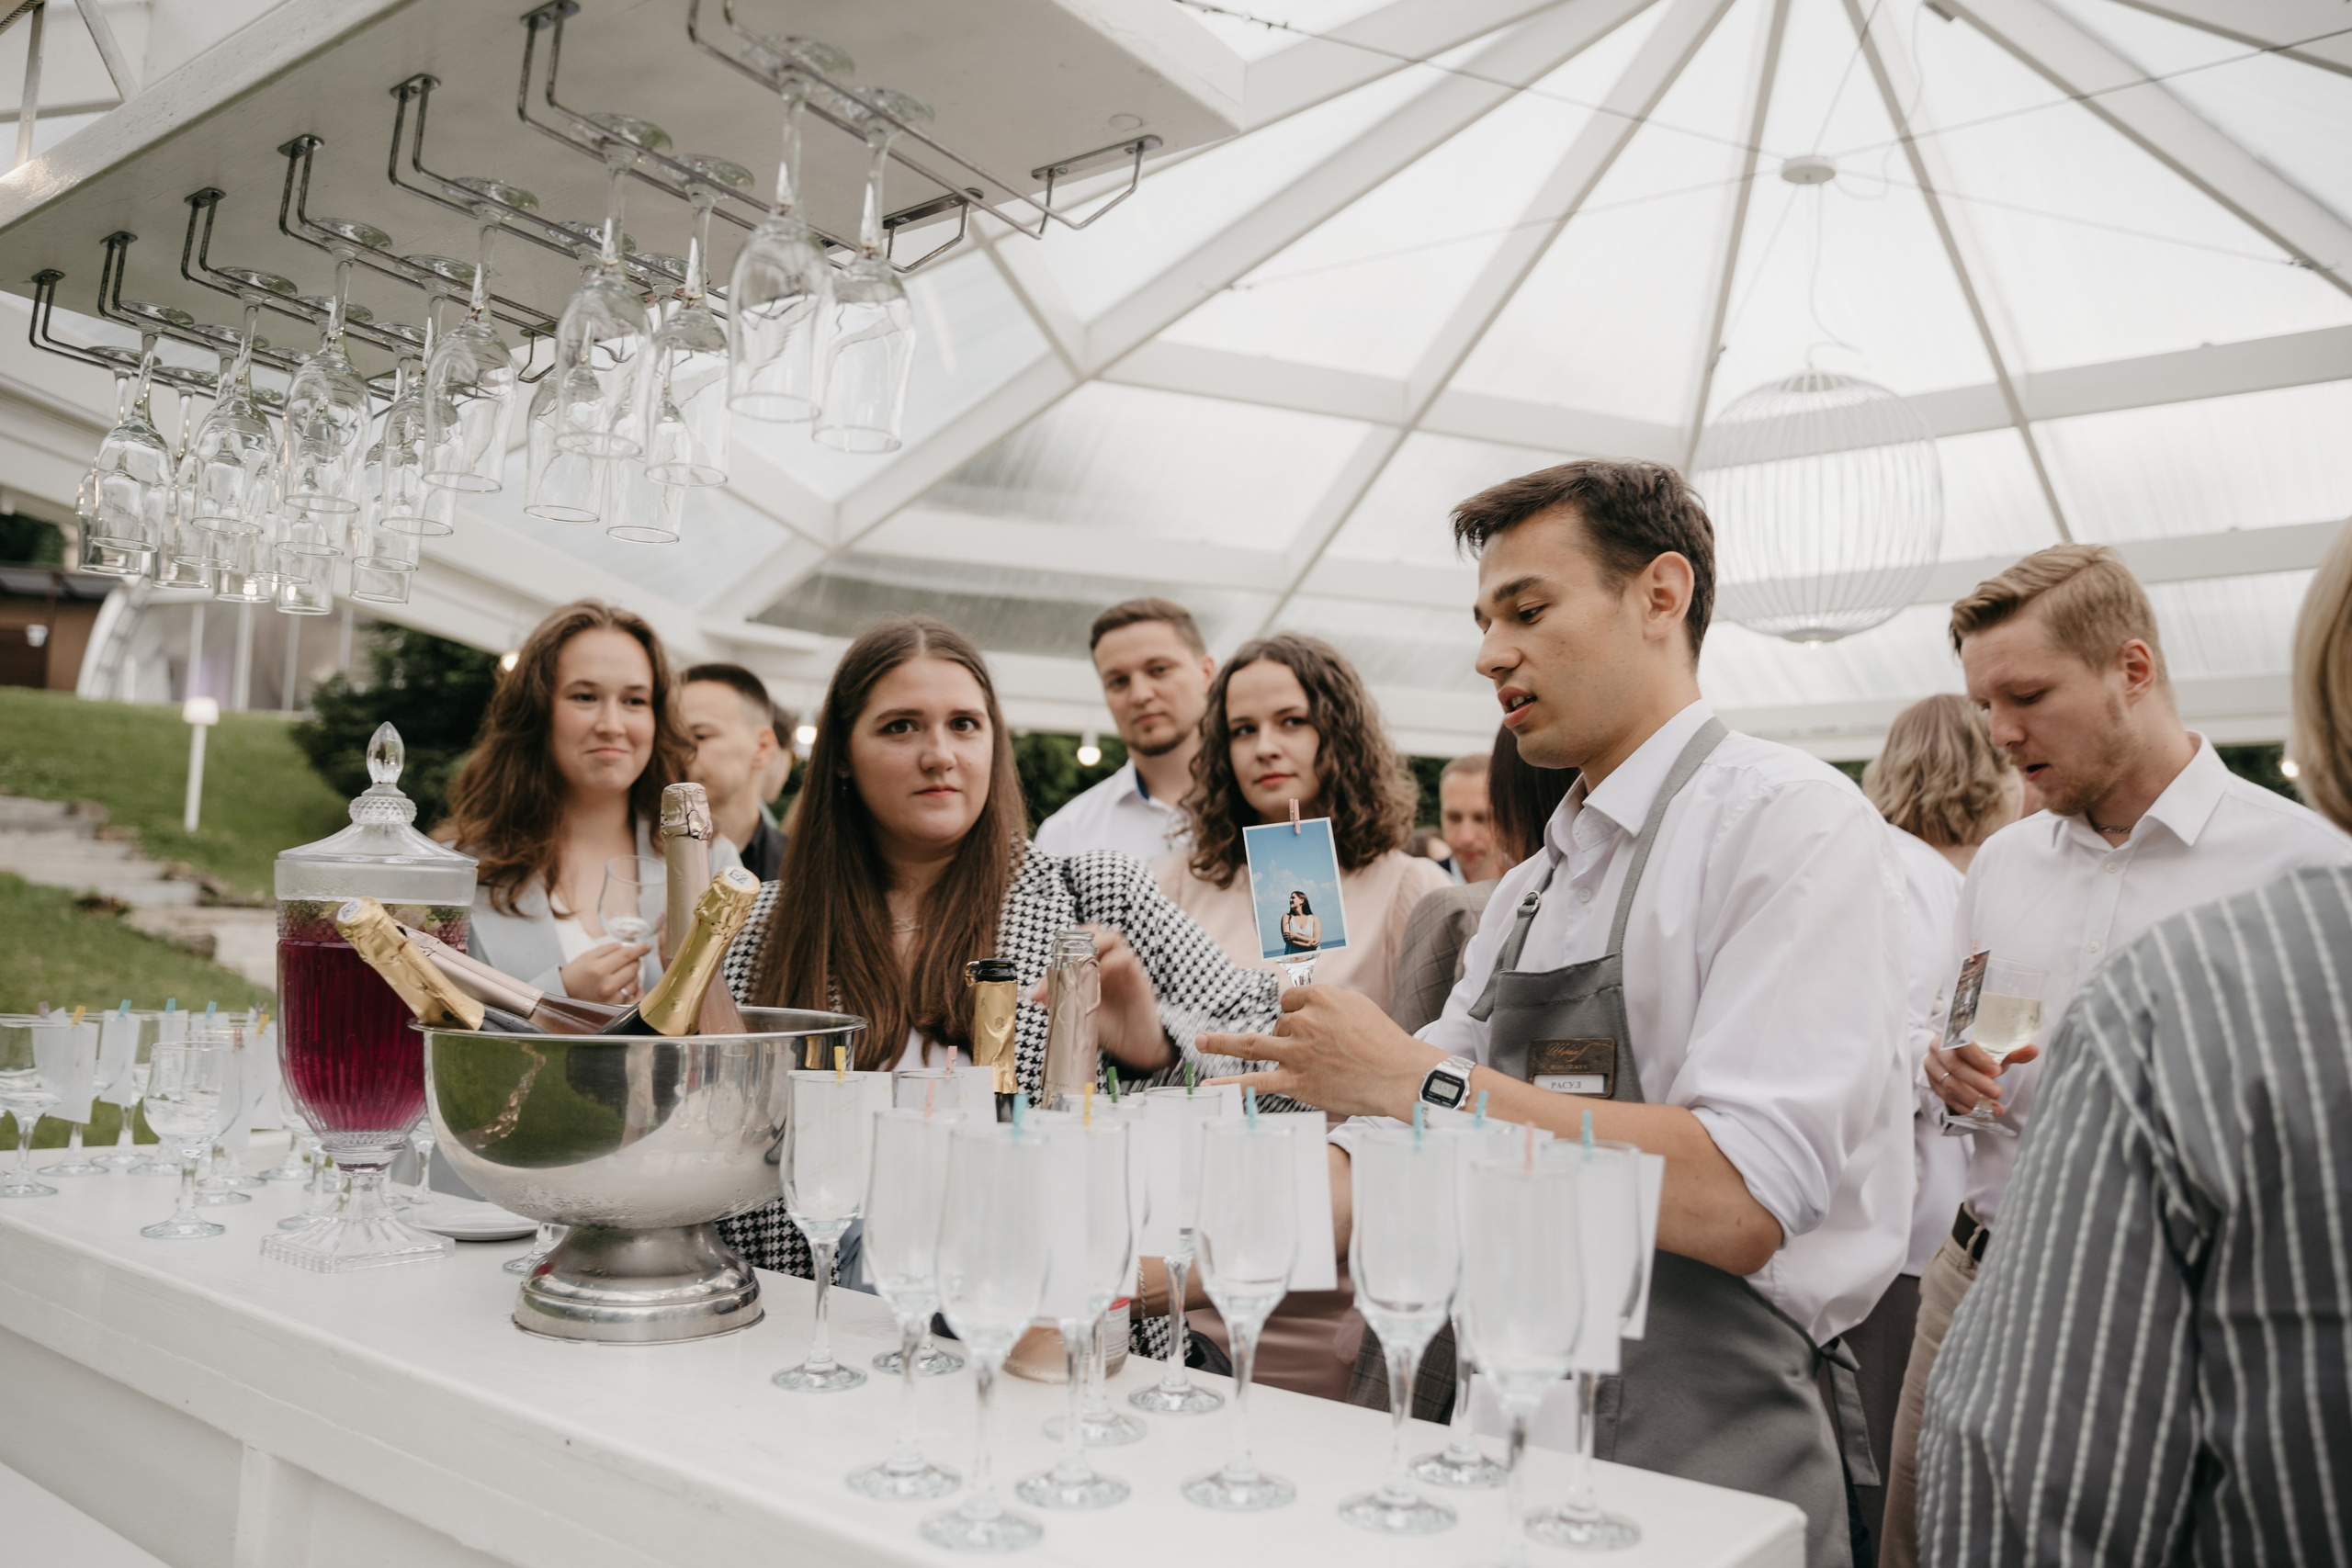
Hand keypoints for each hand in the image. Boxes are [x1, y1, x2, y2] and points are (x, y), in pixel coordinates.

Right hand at [561, 940, 648, 1006]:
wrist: (564, 994)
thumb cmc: (576, 974)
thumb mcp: (588, 956)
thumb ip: (609, 949)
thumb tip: (628, 946)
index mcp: (599, 969)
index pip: (627, 956)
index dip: (640, 949)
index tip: (646, 946)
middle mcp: (607, 985)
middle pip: (634, 968)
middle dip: (633, 962)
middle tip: (626, 961)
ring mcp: (612, 999)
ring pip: (636, 982)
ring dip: (633, 976)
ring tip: (620, 975)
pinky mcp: (615, 1008)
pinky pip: (636, 998)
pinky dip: (636, 991)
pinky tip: (629, 986)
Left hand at [1023, 925, 1174, 1073]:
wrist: (1137, 1047)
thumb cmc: (1110, 1028)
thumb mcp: (1079, 1013)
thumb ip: (1059, 1000)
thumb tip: (1034, 995)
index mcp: (1092, 967)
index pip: (1073, 945)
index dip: (1056, 958)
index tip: (1040, 986)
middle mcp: (1107, 962)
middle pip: (1093, 933)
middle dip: (1074, 943)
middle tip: (1062, 967)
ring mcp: (1122, 967)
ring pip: (1110, 937)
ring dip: (1092, 948)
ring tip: (1079, 968)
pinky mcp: (1137, 976)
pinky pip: (1124, 958)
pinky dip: (1108, 964)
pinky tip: (1097, 980)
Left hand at [1199, 985, 1440, 1117]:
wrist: (1399, 1074)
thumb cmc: (1385, 1042)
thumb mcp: (1358, 1007)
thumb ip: (1328, 1005)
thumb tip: (1310, 1011)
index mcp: (1320, 998)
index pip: (1292, 1001)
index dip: (1300, 1014)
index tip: (1314, 1027)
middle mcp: (1303, 1021)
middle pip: (1280, 1022)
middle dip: (1291, 1035)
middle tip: (1313, 1050)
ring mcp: (1296, 1052)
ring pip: (1254, 1043)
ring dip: (1223, 1043)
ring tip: (1201, 1042)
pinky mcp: (1296, 1081)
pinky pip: (1256, 1083)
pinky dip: (1230, 1086)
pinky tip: (1208, 1089)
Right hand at [1927, 1041, 2037, 1116]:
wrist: (1957, 1057)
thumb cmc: (1978, 1051)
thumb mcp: (1995, 1050)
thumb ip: (2012, 1052)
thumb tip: (2033, 1051)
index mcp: (1952, 1032)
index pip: (1961, 1043)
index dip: (1978, 1057)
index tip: (1997, 1071)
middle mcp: (1937, 1048)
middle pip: (1954, 1066)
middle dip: (1977, 1082)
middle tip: (1997, 1093)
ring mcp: (1932, 1066)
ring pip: (1949, 1085)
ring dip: (1973, 1099)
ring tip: (1994, 1109)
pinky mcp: (1932, 1083)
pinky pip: (1947, 1098)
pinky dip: (1965, 1108)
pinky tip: (1981, 1113)